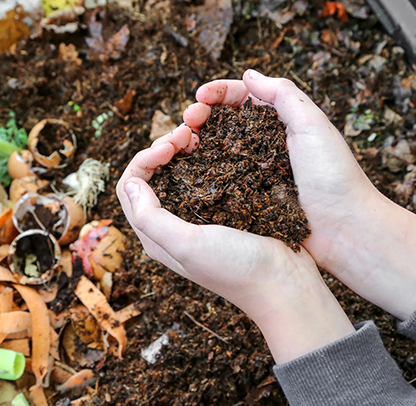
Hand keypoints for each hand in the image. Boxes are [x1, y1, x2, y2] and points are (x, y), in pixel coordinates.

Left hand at [116, 125, 354, 363]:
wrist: (285, 283)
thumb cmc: (236, 268)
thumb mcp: (188, 245)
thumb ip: (152, 218)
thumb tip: (130, 183)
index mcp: (156, 236)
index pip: (130, 187)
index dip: (144, 159)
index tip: (169, 146)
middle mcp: (173, 224)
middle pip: (152, 175)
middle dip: (163, 148)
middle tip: (187, 133)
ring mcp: (199, 215)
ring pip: (178, 171)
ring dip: (183, 149)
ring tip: (200, 133)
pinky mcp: (225, 208)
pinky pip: (206, 174)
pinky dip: (206, 155)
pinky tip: (219, 145)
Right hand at [184, 70, 415, 319]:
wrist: (345, 230)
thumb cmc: (334, 176)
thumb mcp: (313, 125)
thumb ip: (283, 95)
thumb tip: (248, 74)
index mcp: (282, 122)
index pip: (243, 97)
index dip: (218, 93)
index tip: (200, 96)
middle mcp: (266, 144)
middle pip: (224, 121)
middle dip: (201, 114)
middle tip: (188, 120)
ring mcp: (255, 171)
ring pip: (217, 148)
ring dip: (196, 140)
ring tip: (182, 142)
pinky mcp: (248, 197)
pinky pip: (220, 179)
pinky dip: (202, 170)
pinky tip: (188, 168)